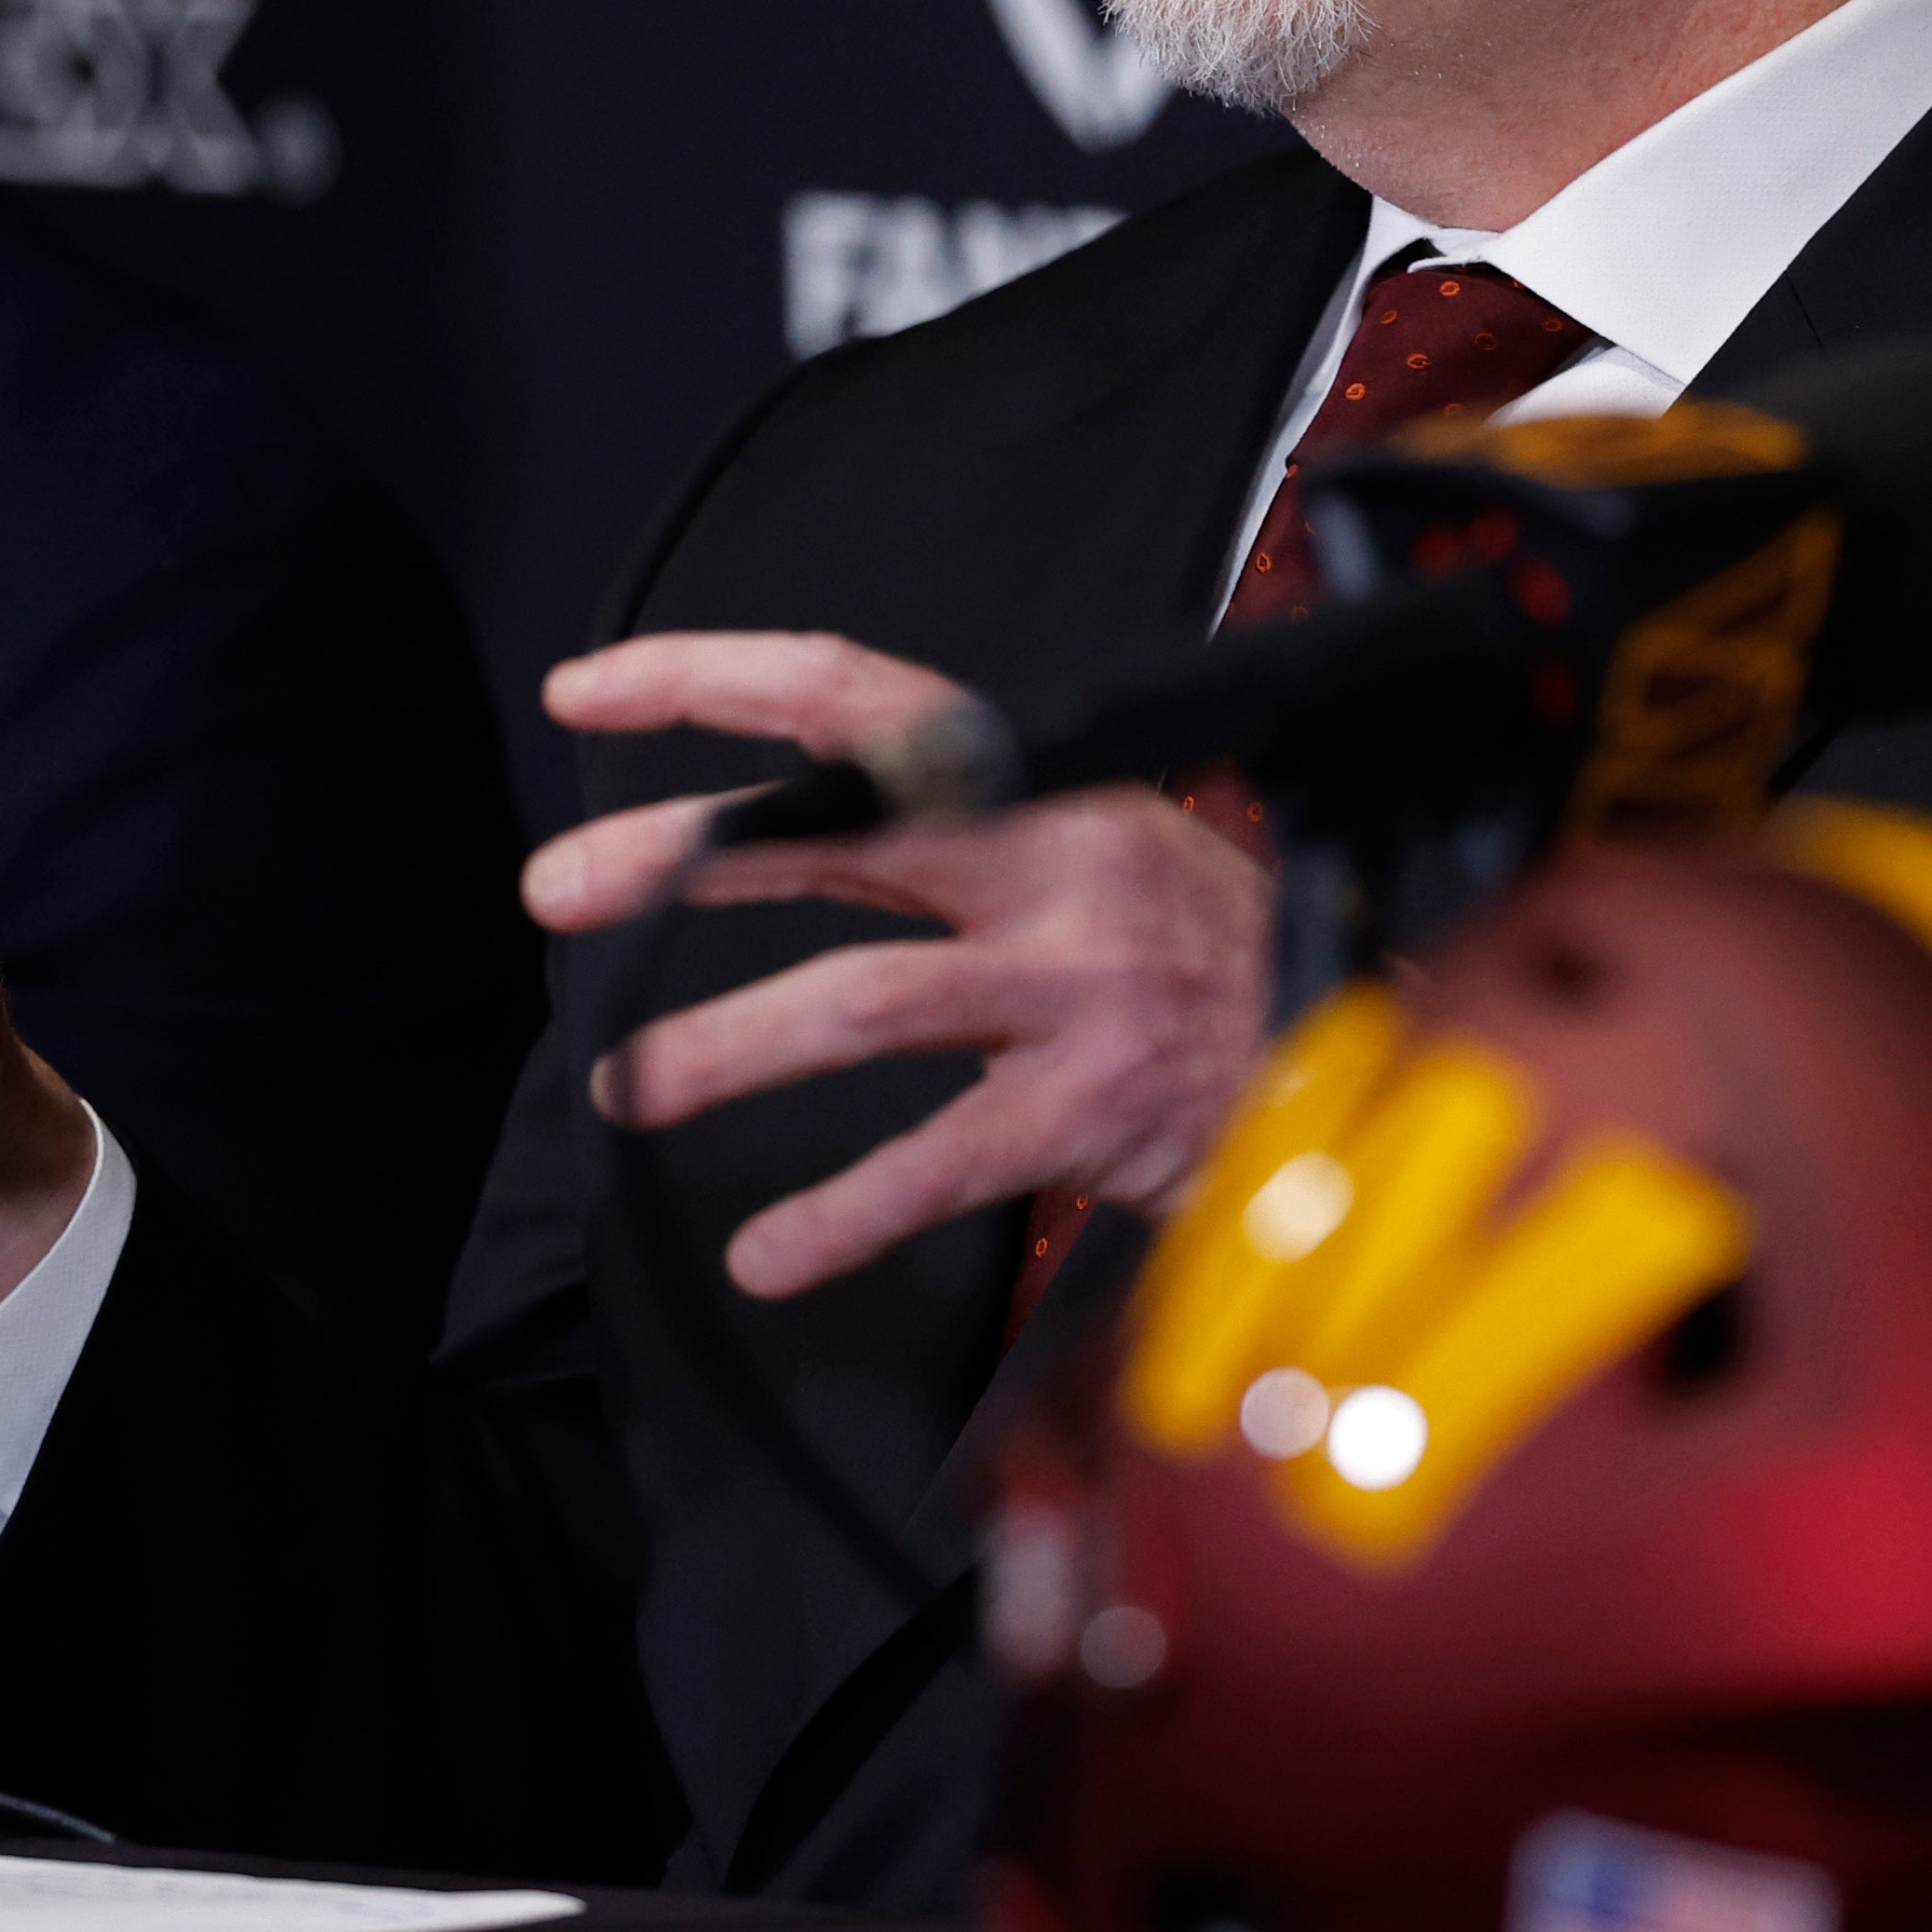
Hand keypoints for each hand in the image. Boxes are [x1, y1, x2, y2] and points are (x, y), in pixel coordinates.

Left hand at [524, 632, 1269, 1302]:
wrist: (1374, 1055)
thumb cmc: (1211, 955)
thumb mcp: (1098, 848)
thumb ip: (956, 833)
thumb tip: (777, 822)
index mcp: (1044, 782)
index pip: (854, 696)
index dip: (710, 679)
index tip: (586, 692)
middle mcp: (1056, 863)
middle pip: (833, 828)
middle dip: (677, 857)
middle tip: (557, 887)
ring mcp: (1081, 985)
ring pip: (861, 1001)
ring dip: (720, 1049)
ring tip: (620, 1087)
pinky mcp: (1100, 1106)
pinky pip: (938, 1161)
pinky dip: (839, 1215)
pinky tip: (765, 1252)